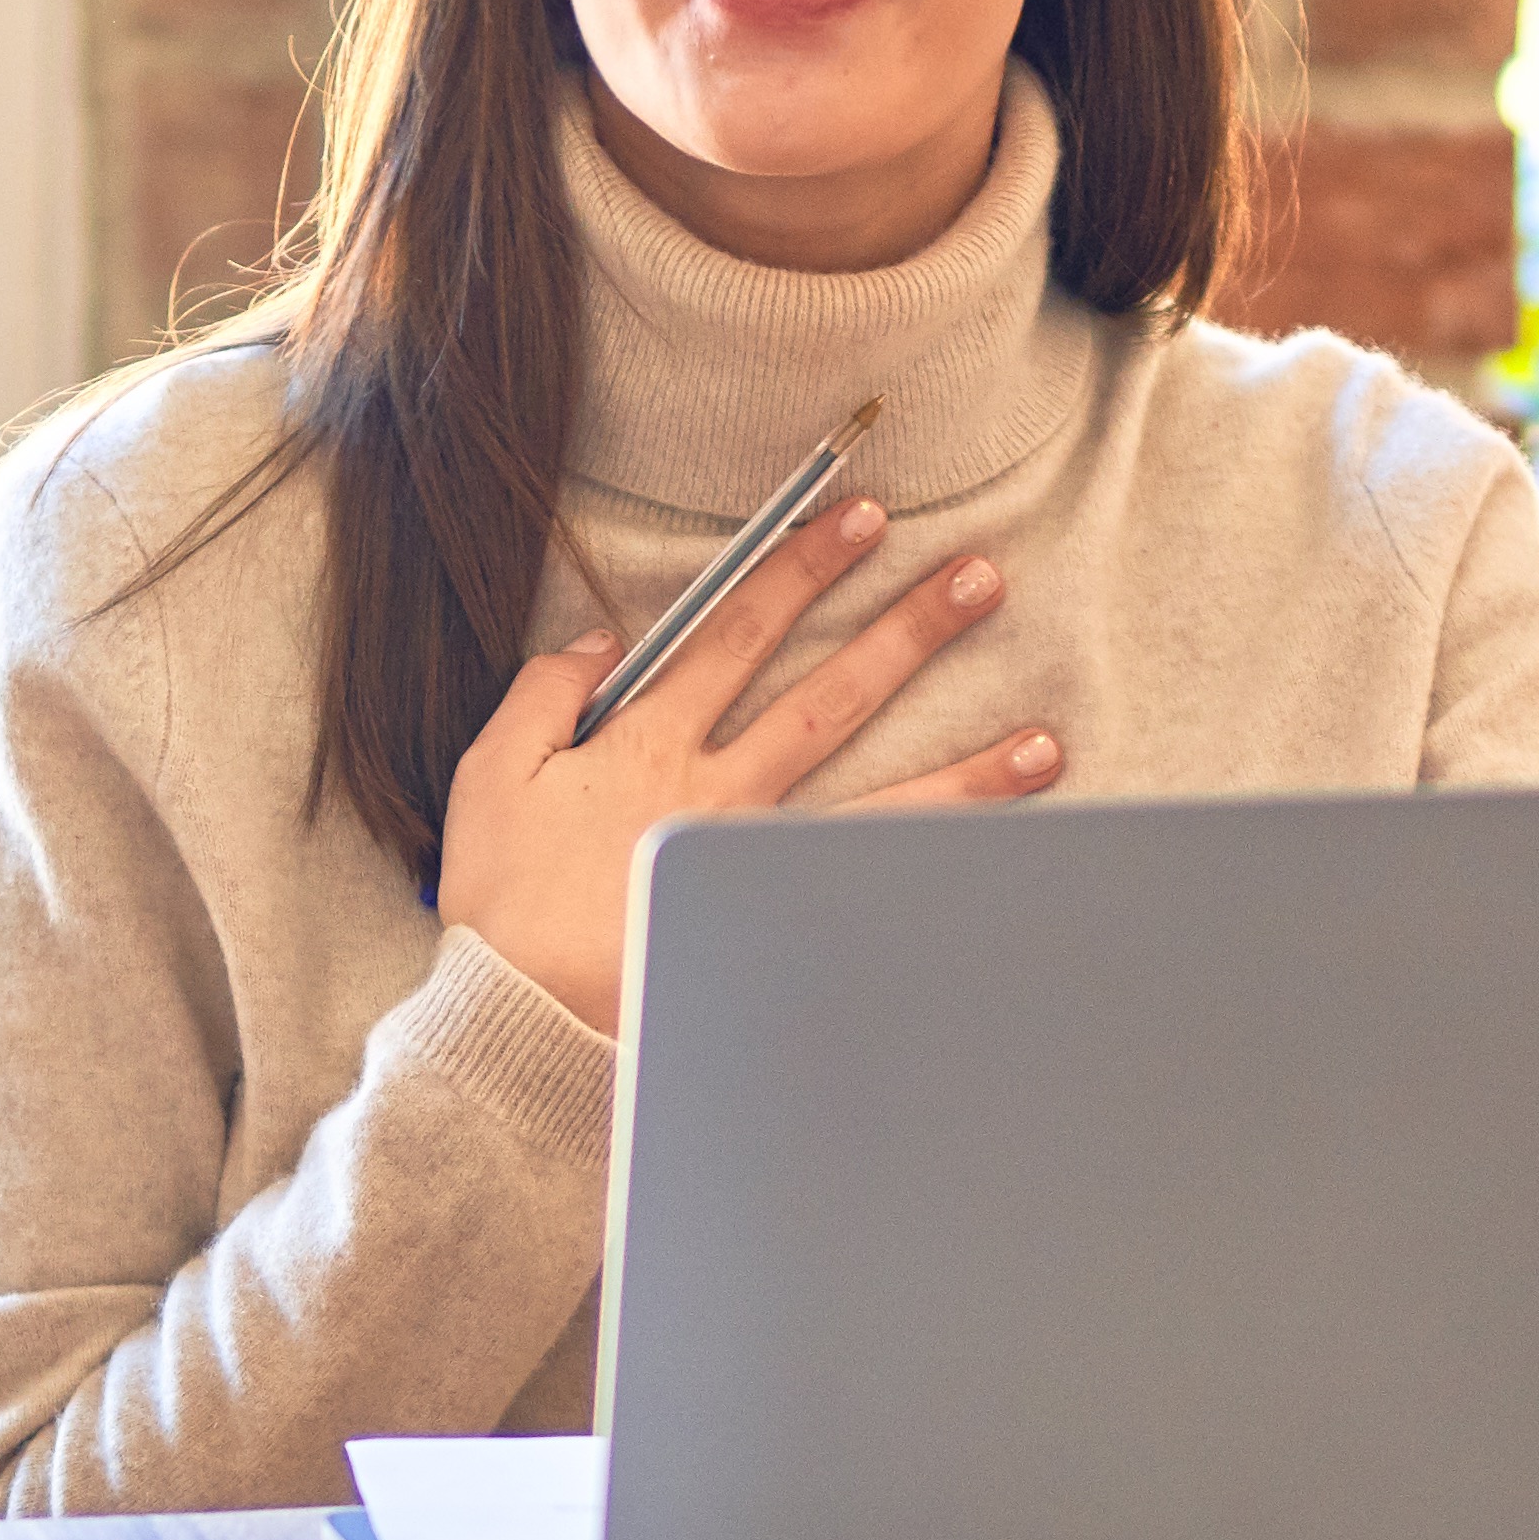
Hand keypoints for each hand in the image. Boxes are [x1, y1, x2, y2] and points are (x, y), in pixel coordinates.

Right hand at [429, 497, 1050, 1037]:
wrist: (521, 1021)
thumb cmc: (499, 904)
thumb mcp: (493, 774)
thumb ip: (544, 694)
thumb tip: (598, 637)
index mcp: (649, 744)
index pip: (737, 633)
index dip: (798, 569)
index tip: (859, 518)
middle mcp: (720, 795)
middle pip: (830, 700)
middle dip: (906, 634)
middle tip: (980, 581)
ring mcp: (757, 872)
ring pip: (879, 812)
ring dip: (967, 778)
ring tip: (1045, 746)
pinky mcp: (772, 941)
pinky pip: (866, 907)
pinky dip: (930, 895)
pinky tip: (996, 883)